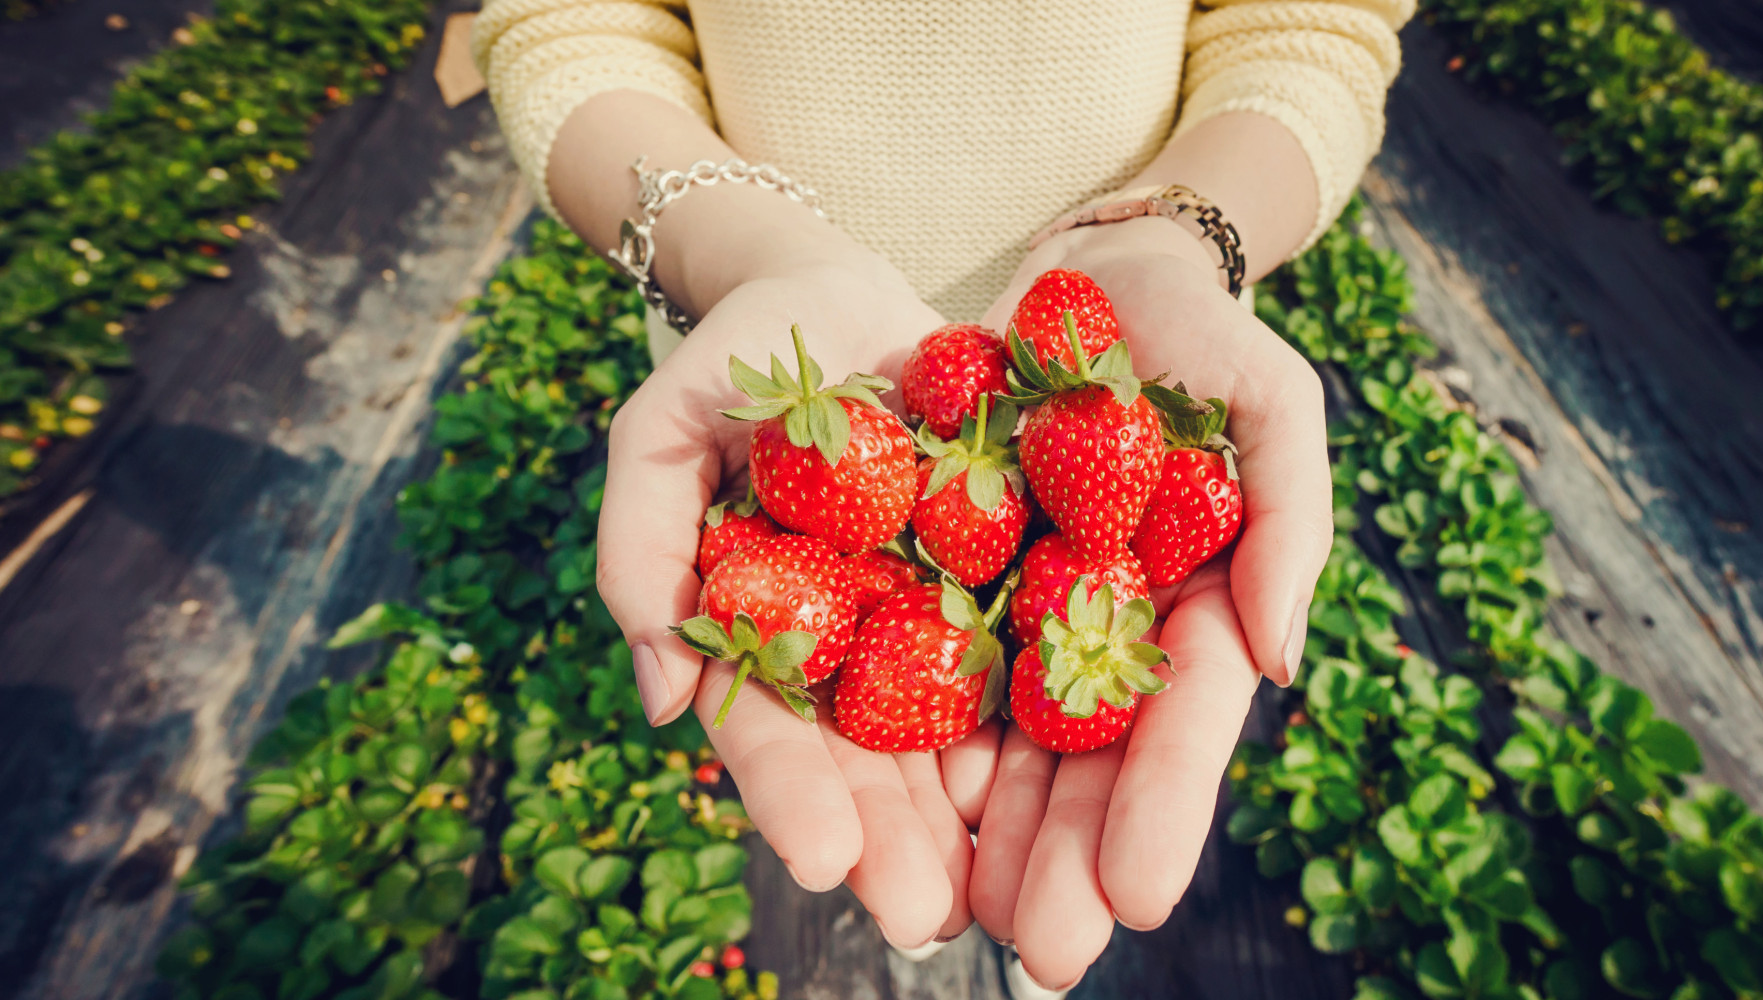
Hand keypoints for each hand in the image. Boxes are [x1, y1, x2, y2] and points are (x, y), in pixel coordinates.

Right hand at [594, 246, 996, 948]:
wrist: (841, 291)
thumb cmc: (735, 359)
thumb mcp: (661, 430)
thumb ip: (642, 549)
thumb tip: (664, 708)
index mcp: (761, 629)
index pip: (769, 728)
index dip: (794, 796)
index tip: (827, 863)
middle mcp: (846, 642)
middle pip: (869, 756)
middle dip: (896, 840)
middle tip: (927, 918)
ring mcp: (926, 613)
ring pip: (953, 728)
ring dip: (976, 814)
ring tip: (1008, 892)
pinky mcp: (1001, 573)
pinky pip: (1030, 645)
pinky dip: (1052, 713)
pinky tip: (1084, 777)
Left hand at [965, 219, 1334, 987]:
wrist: (1081, 278)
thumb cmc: (1194, 336)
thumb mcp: (1270, 401)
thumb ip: (1291, 516)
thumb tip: (1278, 659)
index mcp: (1193, 606)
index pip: (1185, 722)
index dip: (1165, 808)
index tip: (1141, 896)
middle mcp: (1107, 631)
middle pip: (1088, 761)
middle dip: (1067, 859)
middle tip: (1042, 951)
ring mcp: (1021, 614)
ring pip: (1000, 741)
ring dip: (984, 836)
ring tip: (955, 919)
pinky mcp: (941, 579)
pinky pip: (913, 667)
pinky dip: (901, 742)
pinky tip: (884, 813)